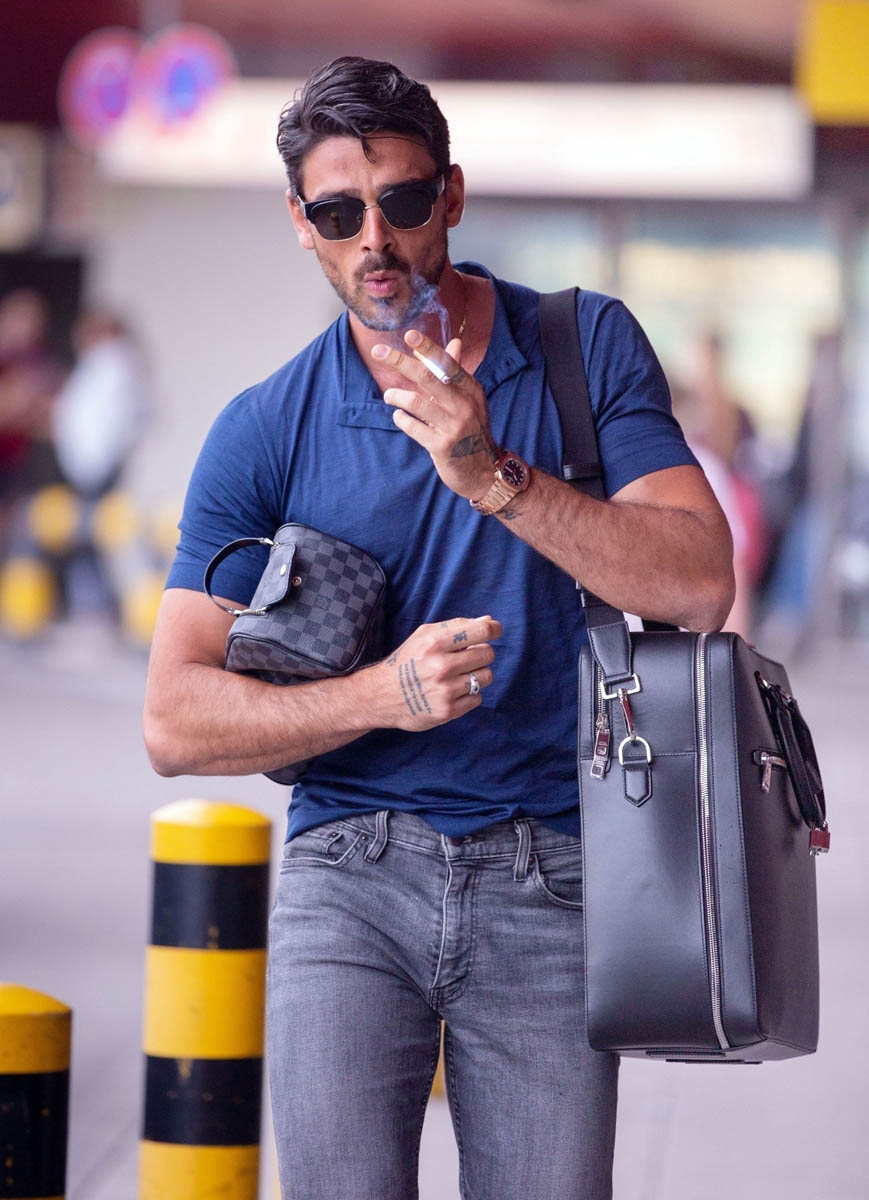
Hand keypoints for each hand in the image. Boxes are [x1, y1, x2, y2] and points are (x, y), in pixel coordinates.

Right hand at [368, 615, 500, 731]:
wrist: (382, 695)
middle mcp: (441, 666)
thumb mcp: (425, 636)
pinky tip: (453, 691)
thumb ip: (457, 626)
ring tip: (459, 676)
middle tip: (466, 658)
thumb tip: (489, 621)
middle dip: (481, 654)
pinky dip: (469, 694)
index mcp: (435, 642)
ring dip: (477, 675)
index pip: (481, 631)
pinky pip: (478, 698)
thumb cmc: (407, 661)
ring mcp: (445, 690)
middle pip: (487, 655)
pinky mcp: (448, 711)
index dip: (493, 629)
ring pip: (486, 677)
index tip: (494, 631)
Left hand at [372, 331, 497, 500]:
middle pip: (428, 376)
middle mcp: (464, 405)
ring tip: (389, 396)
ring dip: (396, 396)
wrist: (484, 471)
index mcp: (471, 390)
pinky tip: (399, 417)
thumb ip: (457, 372)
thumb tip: (455, 342)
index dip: (428, 348)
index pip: (447, 363)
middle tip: (378, 352)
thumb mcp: (470, 400)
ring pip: (417, 402)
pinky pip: (414, 427)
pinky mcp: (442, 446)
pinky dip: (401, 419)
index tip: (409, 335)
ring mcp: (454, 427)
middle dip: (400, 362)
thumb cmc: (472, 430)